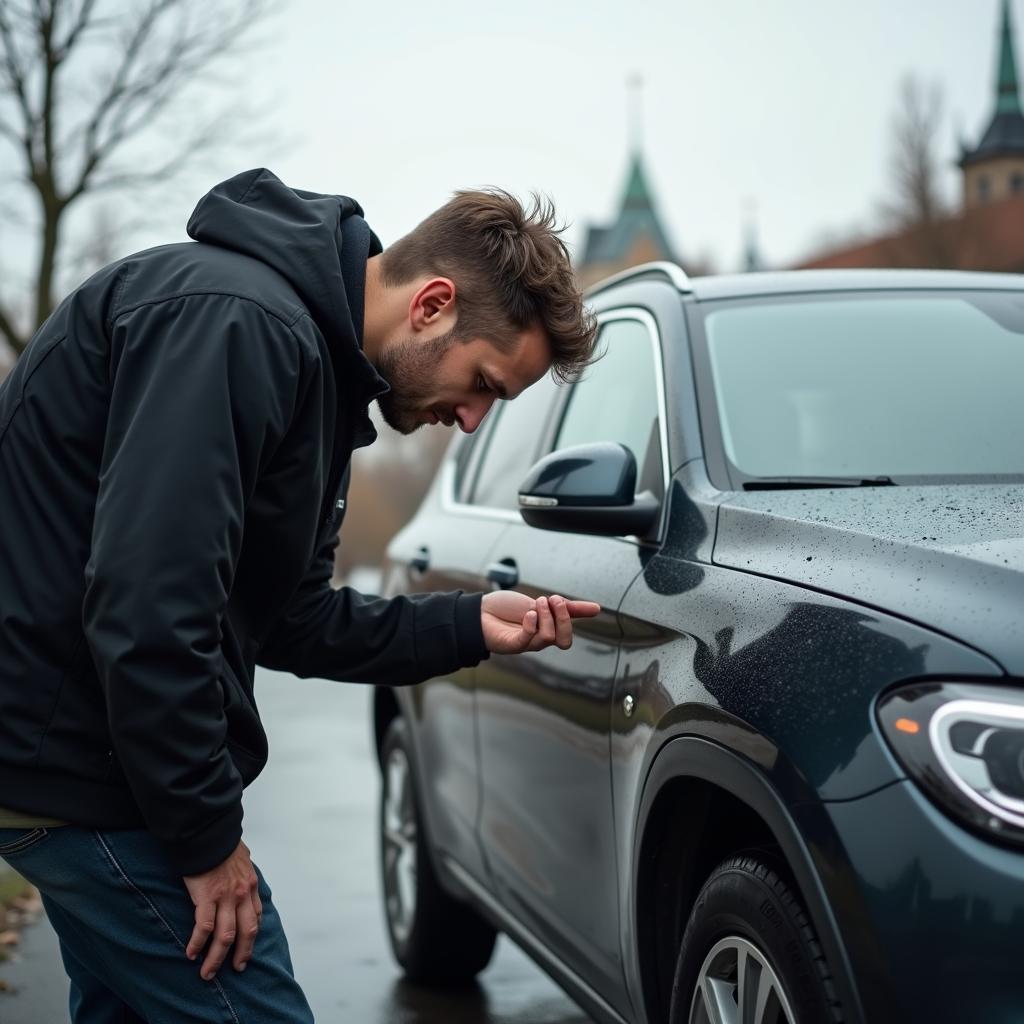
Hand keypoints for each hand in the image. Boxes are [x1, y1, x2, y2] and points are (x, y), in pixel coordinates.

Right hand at [183, 840, 261, 979]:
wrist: (209, 833)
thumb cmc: (222, 844)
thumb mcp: (241, 856)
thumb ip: (242, 867)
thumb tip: (242, 863)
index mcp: (251, 885)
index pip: (256, 917)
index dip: (252, 936)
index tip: (246, 949)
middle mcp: (242, 894)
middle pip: (246, 932)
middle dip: (242, 954)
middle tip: (236, 969)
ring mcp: (226, 897)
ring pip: (226, 936)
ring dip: (217, 958)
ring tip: (208, 973)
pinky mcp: (207, 897)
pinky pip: (203, 928)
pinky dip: (198, 944)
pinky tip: (191, 954)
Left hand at [481, 591, 600, 654]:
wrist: (480, 611)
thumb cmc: (508, 609)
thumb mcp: (542, 604)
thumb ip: (568, 607)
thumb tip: (597, 609)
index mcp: (547, 631)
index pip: (567, 635)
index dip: (569, 617)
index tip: (559, 600)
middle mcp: (538, 640)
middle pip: (563, 641)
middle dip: (563, 618)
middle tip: (552, 600)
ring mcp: (526, 643)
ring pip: (548, 638)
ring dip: (545, 616)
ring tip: (535, 603)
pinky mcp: (511, 645)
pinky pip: (527, 640)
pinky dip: (531, 625)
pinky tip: (528, 614)